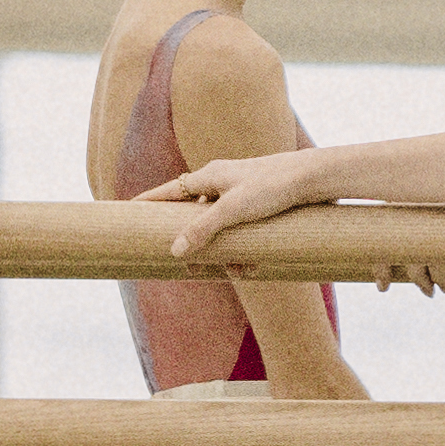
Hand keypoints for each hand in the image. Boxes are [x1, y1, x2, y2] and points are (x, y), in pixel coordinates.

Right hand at [151, 147, 336, 258]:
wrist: (315, 177)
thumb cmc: (273, 186)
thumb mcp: (233, 210)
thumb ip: (203, 229)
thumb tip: (175, 250)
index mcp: (210, 175)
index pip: (170, 189)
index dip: (149, 201)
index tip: (129, 207)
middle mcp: (223, 180)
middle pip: (195, 212)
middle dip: (193, 238)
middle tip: (187, 261)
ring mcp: (242, 190)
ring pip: (221, 225)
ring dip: (224, 249)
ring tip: (235, 270)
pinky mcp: (261, 201)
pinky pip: (242, 228)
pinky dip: (244, 246)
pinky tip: (252, 264)